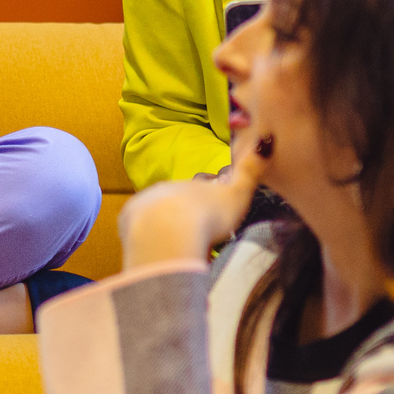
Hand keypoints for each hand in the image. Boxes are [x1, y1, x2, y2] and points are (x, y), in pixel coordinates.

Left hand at [118, 140, 272, 267]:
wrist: (167, 234)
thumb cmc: (207, 217)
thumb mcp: (238, 194)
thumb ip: (251, 170)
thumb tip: (265, 142)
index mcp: (192, 184)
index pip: (201, 189)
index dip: (208, 201)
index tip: (213, 214)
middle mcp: (166, 189)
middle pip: (177, 202)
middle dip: (185, 214)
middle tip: (195, 233)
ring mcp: (144, 202)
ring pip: (156, 214)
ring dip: (164, 226)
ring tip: (176, 246)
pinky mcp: (127, 220)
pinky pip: (139, 229)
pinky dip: (148, 238)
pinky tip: (158, 251)